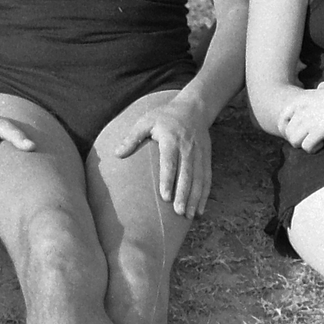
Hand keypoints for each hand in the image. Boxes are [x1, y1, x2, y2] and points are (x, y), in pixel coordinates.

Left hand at [114, 97, 210, 216]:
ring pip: (199, 179)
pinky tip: (200, 210)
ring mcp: (199, 154)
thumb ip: (132, 137)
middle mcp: (187, 148)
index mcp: (171, 139)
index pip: (170, 162)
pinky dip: (204, 195)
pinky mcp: (206, 158)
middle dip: (183, 194)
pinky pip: (207, 179)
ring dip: (194, 198)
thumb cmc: (165, 116)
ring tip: (188, 216)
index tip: (165, 197)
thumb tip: (116, 154)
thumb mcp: (146, 121)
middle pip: (187, 174)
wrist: (194, 108)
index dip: (168, 180)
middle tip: (178, 212)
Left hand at [278, 82, 323, 152]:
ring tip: (314, 143)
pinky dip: (312, 149)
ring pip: (294, 141)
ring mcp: (308, 121)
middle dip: (296, 138)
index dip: (287, 128)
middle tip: (307, 140)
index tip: (297, 132)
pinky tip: (321, 145)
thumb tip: (323, 86)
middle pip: (287, 132)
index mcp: (301, 100)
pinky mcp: (318, 131)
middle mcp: (301, 110)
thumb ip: (323, 87)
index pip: (282, 117)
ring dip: (303, 145)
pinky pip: (306, 146)